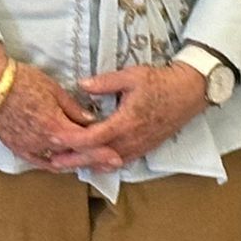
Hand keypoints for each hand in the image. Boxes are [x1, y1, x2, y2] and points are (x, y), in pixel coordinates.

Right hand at [0, 43, 105, 171]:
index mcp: (55, 127)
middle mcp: (43, 143)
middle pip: (74, 157)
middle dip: (94, 160)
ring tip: (90, 161)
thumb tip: (90, 121)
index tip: (116, 156)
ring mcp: (29, 148)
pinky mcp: (17, 148)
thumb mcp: (55, 90)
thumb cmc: (23, 81)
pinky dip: (53, 163)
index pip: (85, 144)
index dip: (103, 151)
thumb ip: (74, 109)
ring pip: (58, 161)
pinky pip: (39, 161)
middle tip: (110, 163)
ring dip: (75, 162)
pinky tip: (62, 163)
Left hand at [52, 64, 208, 169]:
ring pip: (108, 162)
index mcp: (127, 121)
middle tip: (52, 162)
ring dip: (87, 163)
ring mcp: (139, 146)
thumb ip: (105, 82)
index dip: (73, 140)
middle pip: (98, 155)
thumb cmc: (160, 82)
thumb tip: (81, 85)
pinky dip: (103, 164)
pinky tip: (92, 163)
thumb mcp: (132, 76)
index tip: (55, 139)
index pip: (95, 137)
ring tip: (67, 164)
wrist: (188, 93)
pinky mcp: (144, 148)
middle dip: (74, 159)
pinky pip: (120, 161)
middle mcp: (132, 139)